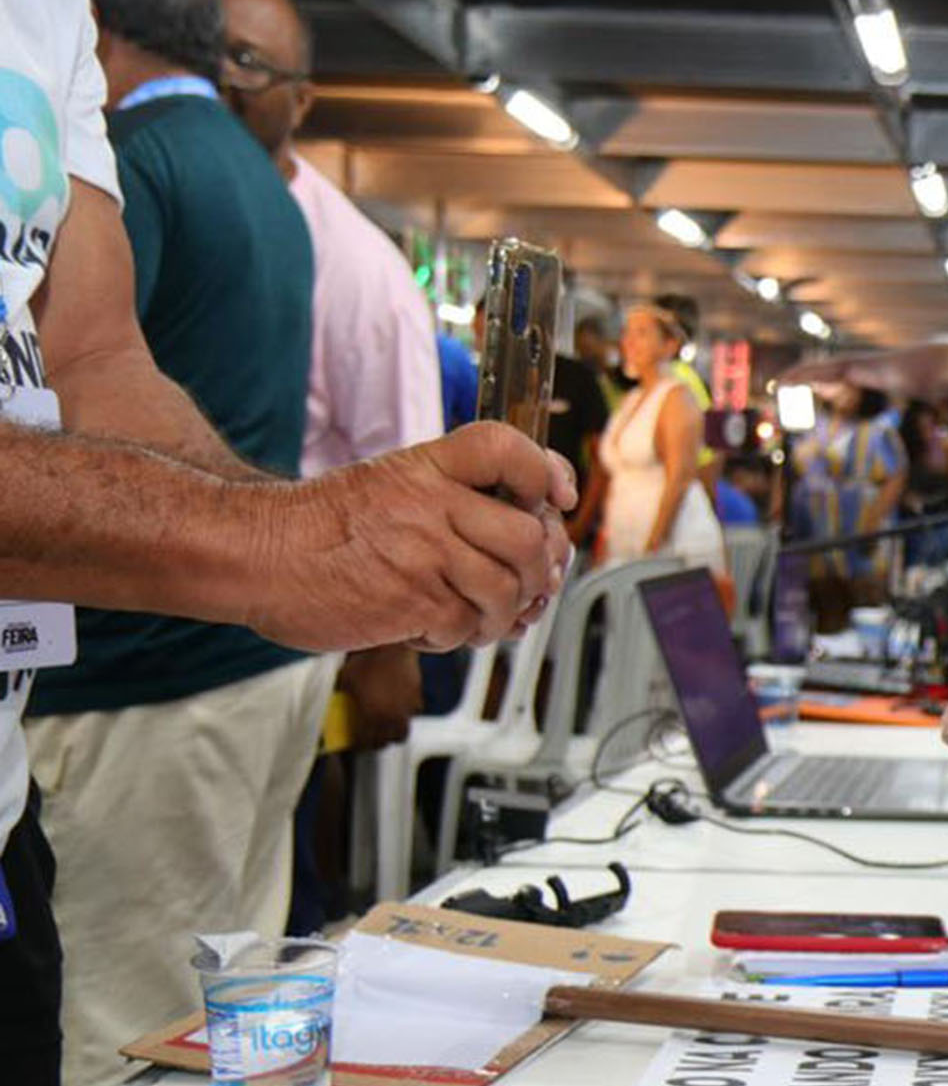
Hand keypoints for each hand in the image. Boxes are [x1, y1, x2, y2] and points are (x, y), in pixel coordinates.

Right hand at [244, 422, 575, 653]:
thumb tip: (532, 535)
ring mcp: (424, 553)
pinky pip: (467, 627)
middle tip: (528, 585)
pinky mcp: (412, 603)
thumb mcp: (391, 486)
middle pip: (528, 535)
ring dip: (504, 614)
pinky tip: (429, 628)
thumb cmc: (319, 527)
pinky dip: (458, 637)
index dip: (544, 471)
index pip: (506, 448)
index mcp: (427, 467)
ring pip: (507, 589)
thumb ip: (455, 499)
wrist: (253, 553)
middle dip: (540, 570)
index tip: (556, 496)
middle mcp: (431, 504)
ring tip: (479, 617)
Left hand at [336, 645, 422, 749]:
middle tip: (372, 738)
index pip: (366, 741)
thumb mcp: (345, 679)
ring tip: (387, 726)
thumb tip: (337, 707)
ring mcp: (406, 706)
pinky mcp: (417, 695)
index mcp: (371, 714)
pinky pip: (413, 712)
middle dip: (380, 742)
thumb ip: (344, 697)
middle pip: (389, 741)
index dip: (359, 745)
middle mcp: (391, 714)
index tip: (356, 744)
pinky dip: (406, 714)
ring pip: (404, 730)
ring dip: (394, 732)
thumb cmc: (365, 659)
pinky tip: (399, 706)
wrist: (390, 644)